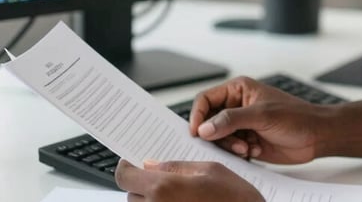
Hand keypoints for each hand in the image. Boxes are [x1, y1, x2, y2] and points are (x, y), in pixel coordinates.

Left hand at [115, 159, 262, 201]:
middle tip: (162, 178)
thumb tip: (151, 165)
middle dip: (143, 185)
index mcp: (164, 189)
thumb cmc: (236, 200)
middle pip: (131, 195)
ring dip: (152, 200)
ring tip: (177, 194)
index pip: (125, 177)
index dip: (127, 167)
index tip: (132, 163)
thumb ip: (176, 166)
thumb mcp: (210, 170)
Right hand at [189, 76, 329, 163]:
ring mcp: (241, 124)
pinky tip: (255, 151)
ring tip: (248, 148)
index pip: (205, 100)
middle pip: (209, 121)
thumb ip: (231, 120)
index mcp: (238, 90)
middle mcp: (237, 106)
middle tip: (234, 144)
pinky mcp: (246, 141)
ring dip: (230, 146)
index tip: (197, 132)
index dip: (197, 115)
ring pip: (218, 138)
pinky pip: (229, 150)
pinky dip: (238, 153)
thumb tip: (204, 128)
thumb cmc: (296, 117)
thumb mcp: (262, 115)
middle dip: (218, 136)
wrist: (316, 137)